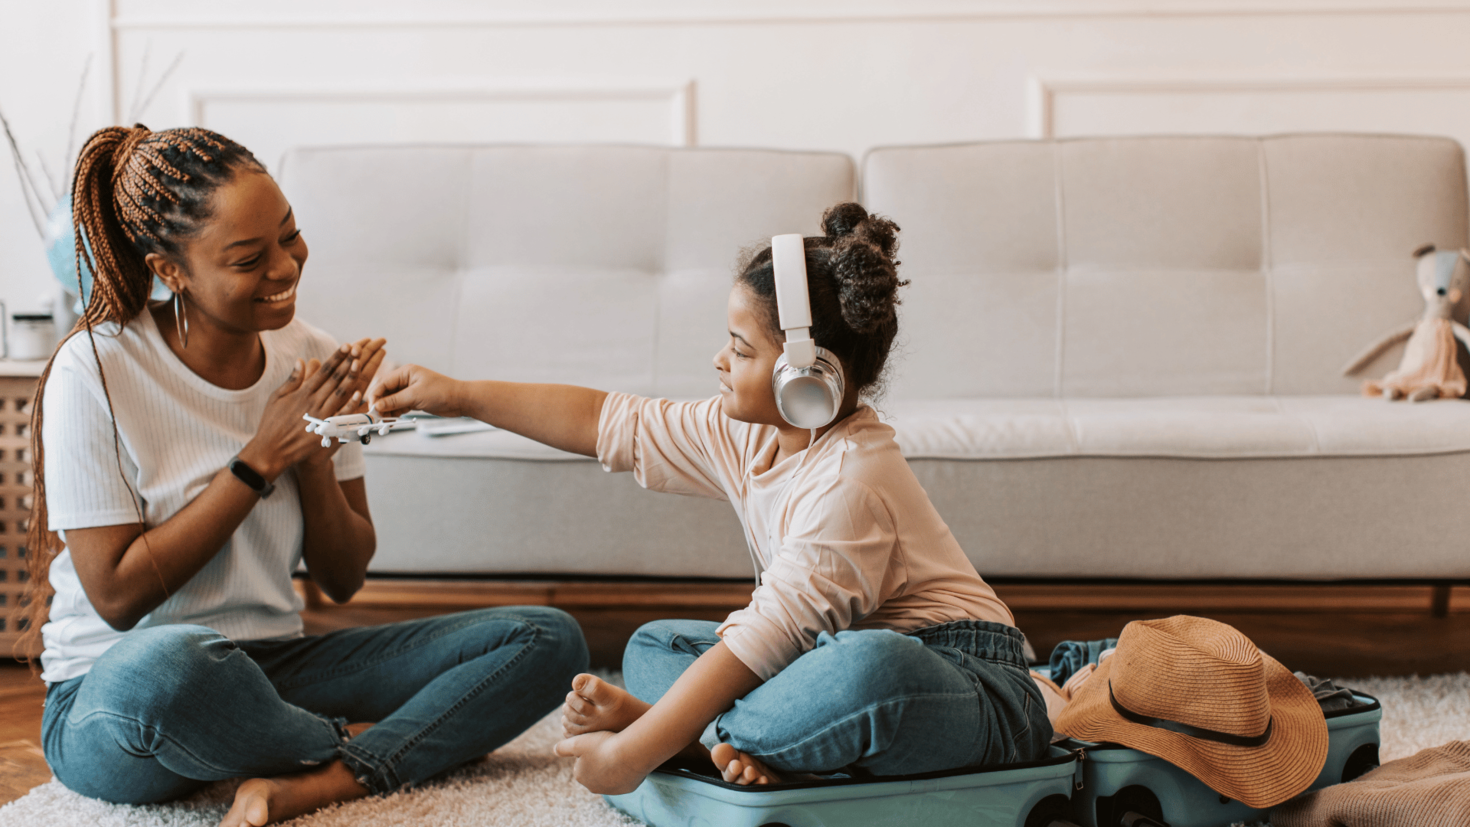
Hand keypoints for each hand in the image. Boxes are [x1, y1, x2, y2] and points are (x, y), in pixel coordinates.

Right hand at [239, 341, 381, 478]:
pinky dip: (349, 405)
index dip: (336, 358)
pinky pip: (340, 416)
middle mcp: (312, 401)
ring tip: (360, 364)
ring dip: (350, 378)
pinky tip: (359, 394)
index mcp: (302, 392)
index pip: (323, 371)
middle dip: (347, 363)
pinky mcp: (324, 430)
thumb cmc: (272, 423)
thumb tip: (302, 360)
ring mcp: (319, 415)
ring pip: (339, 393)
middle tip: (358, 349)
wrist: (271, 450)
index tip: (346, 346)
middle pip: (334, 379)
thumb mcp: (277, 397)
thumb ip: (292, 379)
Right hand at [367, 364, 463, 417]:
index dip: (375, 396)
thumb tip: (377, 406)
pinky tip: (391, 421)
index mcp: (405, 372)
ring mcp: (410, 390)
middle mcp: (406, 380)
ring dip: (387, 410)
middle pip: (386, 392)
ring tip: (383, 422)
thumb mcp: (415, 396)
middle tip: (375, 417)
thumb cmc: (441, 392)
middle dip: (380, 404)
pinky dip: (395, 413)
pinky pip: (400, 406)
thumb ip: (395, 401)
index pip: (383, 383)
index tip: (371, 408)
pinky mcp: (414, 400)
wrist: (460, 400)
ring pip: (392, 400)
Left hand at [552, 731, 647, 794]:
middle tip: (609, 747)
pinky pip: (624, 778)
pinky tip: (628, 760)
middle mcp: (593, 787)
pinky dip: (625, 770)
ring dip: (612, 766)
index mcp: (580, 776)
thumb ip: (563, 747)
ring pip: (609, 776)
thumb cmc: (602, 746)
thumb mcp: (578, 742)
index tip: (597, 743)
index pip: (581, 762)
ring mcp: (611, 790)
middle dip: (600, 761)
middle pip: (595, 770)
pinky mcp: (626, 789)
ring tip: (619, 752)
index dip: (589, 751)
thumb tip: (554, 750)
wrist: (629, 754)